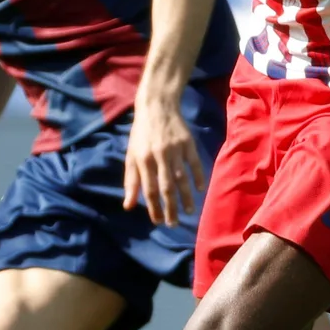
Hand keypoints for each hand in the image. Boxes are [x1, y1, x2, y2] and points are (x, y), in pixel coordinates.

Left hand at [125, 96, 205, 226]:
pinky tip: (200, 189)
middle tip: (173, 224)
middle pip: (166, 187)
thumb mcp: (131, 155)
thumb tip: (129, 206)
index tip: (158, 222)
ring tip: (189, 212)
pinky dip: (198, 177)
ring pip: (182, 178)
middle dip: (170, 208)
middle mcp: (159, 156)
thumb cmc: (141, 134)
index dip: (153, 208)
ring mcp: (175, 149)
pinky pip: (194, 163)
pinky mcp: (188, 143)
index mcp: (143, 160)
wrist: (157, 106)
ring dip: (186, 197)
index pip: (149, 190)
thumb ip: (131, 181)